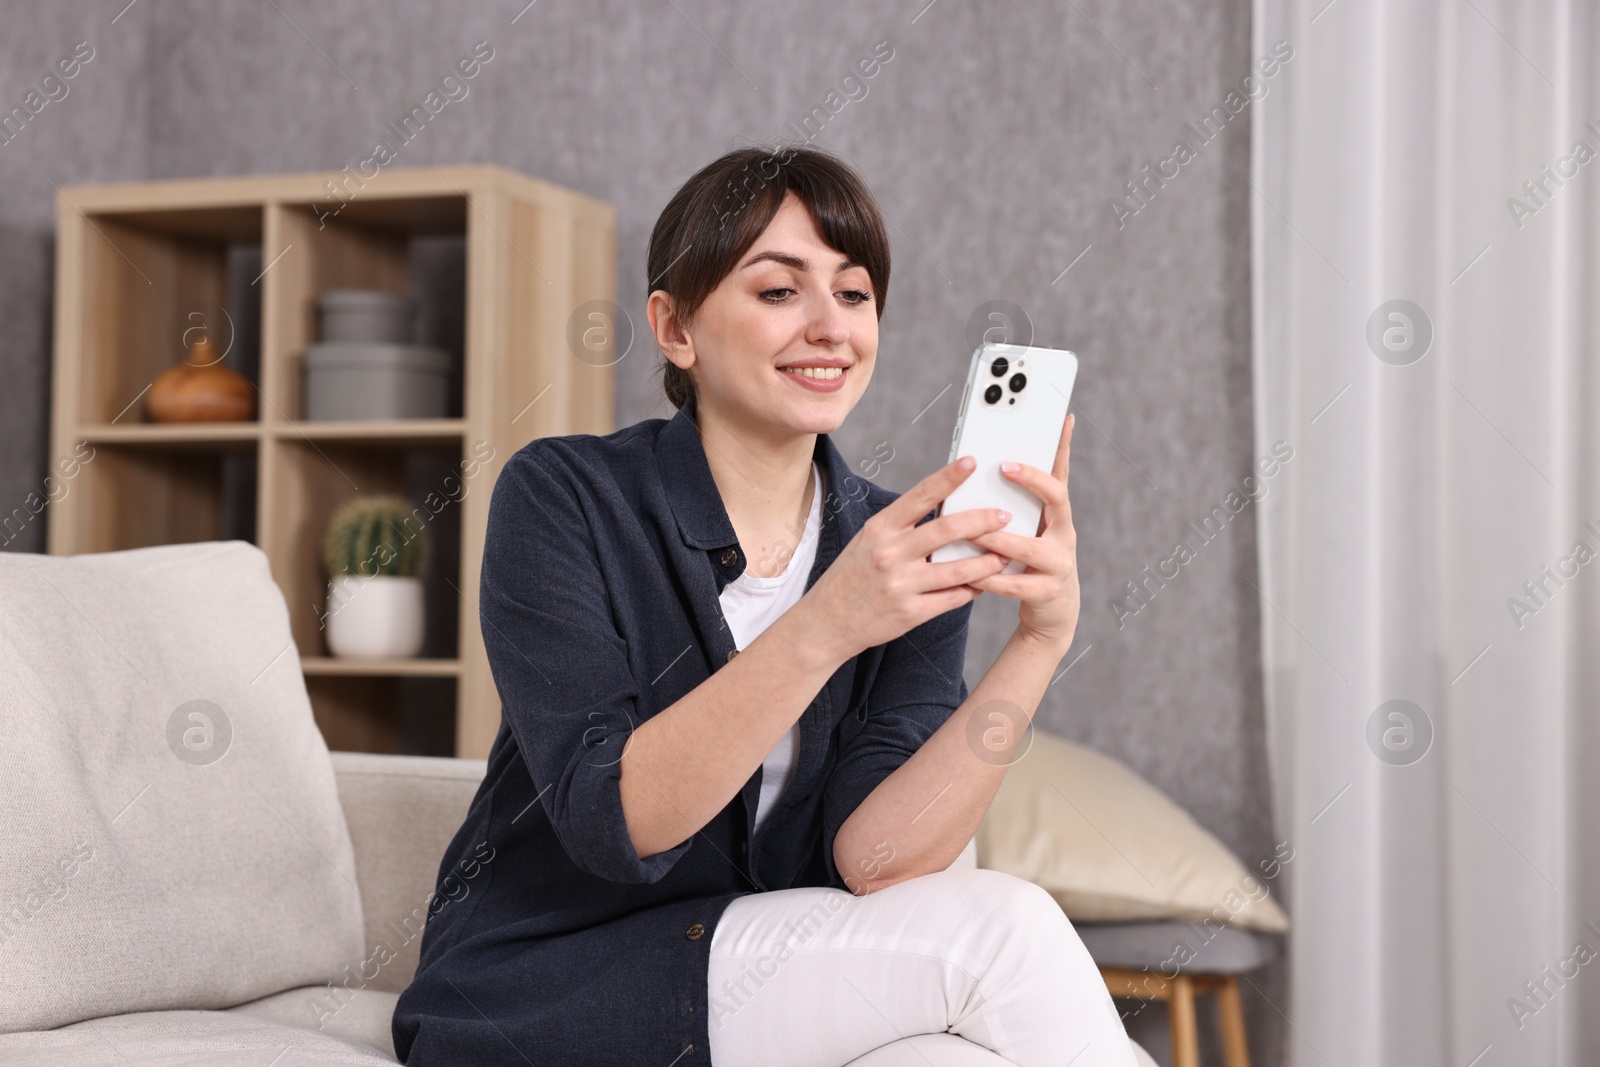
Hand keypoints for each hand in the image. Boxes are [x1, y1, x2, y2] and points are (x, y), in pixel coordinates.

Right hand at [801, 455, 1011, 661]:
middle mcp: (889, 554)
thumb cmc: (852, 576)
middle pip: (946, 531)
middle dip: (981, 521)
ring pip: (957, 570)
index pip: (920, 496)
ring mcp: (900, 585)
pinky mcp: (910, 613)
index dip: (948, 478)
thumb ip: (903, 527)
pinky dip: (972, 590)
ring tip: (1004, 555)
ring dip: (987, 562)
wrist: (827, 621)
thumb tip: (946, 511)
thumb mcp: (869, 541)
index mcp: (879, 529)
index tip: (971, 462)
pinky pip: (952, 599)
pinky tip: (983, 584)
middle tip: (1003, 516)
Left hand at [965, 413, 1078, 652]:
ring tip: (971, 530)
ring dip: (998, 538)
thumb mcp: (1027, 531)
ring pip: (1029, 547)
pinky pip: (1015, 584)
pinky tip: (969, 573)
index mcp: (1057, 516)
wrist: (1054, 612)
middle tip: (1004, 467)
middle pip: (1057, 499)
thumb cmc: (1030, 564)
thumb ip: (1011, 508)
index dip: (1064, 447)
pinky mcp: (1047, 592)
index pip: (1062, 474)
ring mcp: (1059, 564)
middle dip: (1032, 480)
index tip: (1062, 420)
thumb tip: (976, 476)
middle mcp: (1064, 535)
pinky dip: (989, 578)